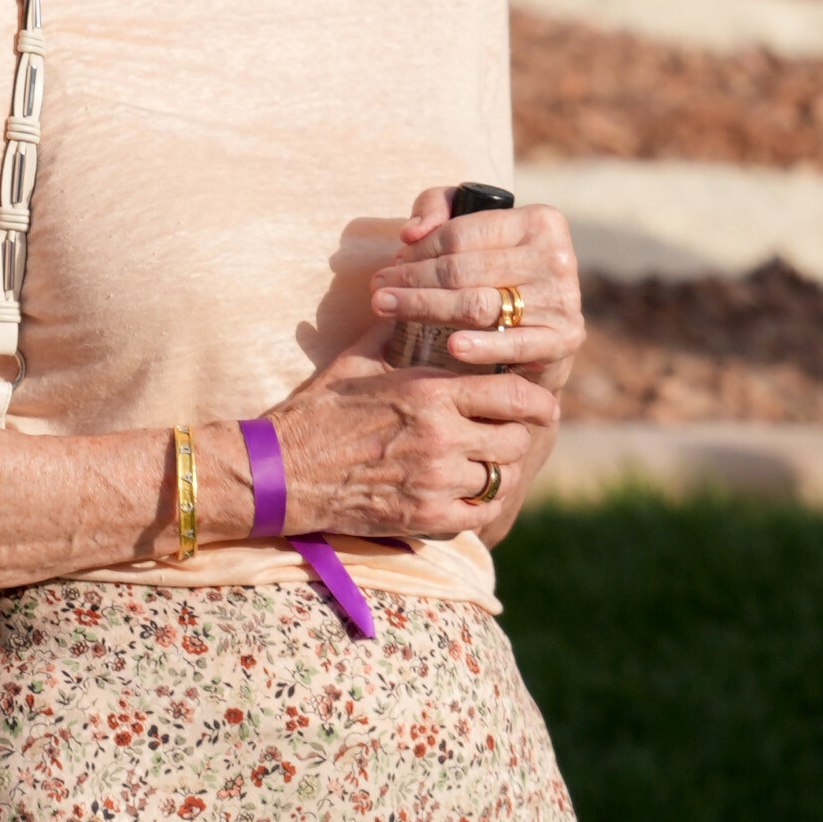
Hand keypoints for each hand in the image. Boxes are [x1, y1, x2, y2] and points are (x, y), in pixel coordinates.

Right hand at [258, 315, 557, 542]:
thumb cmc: (316, 413)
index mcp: (429, 392)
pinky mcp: (424, 516)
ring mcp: (435, 480)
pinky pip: (480, 514)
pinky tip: (464, 494)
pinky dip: (479, 504)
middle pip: (516, 440)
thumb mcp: (356, 363)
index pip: (515, 396)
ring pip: (500, 477)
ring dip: (493, 471)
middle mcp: (440, 436)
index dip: (538, 401)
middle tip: (500, 434)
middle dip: (514, 436)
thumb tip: (411, 305)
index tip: (541, 405)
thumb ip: (394, 334)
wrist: (281, 471)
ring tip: (478, 464)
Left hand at [368, 190, 584, 390]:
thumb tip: (411, 231)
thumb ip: (438, 207)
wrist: (540, 335)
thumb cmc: (497, 273)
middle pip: (463, 270)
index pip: (461, 234)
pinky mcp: (564, 339)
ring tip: (387, 309)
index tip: (391, 263)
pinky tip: (453, 347)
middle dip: (412, 280)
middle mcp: (557, 257)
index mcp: (540, 221)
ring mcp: (563, 300)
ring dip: (425, 308)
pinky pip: (514, 344)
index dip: (418, 250)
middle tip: (377, 290)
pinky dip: (482, 346)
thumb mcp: (471, 227)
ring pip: (478, 305)